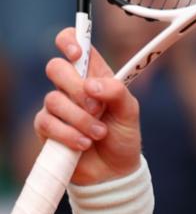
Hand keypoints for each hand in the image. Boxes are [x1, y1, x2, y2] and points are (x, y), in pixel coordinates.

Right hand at [35, 28, 142, 184]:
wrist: (113, 172)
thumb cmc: (123, 138)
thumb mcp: (130, 113)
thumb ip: (117, 92)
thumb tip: (91, 84)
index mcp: (95, 75)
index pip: (74, 44)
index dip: (70, 40)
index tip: (77, 53)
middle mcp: (73, 87)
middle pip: (55, 67)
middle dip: (77, 89)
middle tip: (97, 108)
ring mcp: (57, 107)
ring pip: (53, 99)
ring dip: (80, 119)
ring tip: (99, 134)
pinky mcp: (47, 127)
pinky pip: (48, 122)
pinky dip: (70, 134)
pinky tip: (84, 144)